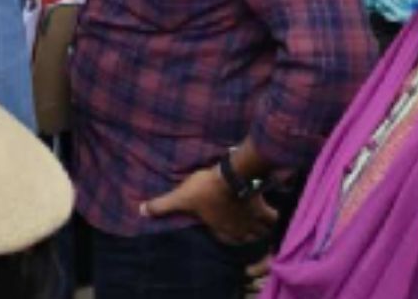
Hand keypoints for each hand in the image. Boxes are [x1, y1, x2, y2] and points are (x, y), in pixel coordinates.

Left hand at [141, 165, 277, 245]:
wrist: (232, 176)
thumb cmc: (205, 188)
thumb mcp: (180, 197)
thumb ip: (161, 206)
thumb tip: (140, 211)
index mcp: (219, 229)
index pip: (225, 240)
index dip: (225, 237)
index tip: (225, 232)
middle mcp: (237, 229)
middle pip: (245, 239)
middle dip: (245, 236)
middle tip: (244, 230)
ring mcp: (251, 220)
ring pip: (260, 233)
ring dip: (260, 231)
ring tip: (260, 226)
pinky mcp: (262, 207)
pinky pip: (273, 217)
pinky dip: (275, 217)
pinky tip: (277, 212)